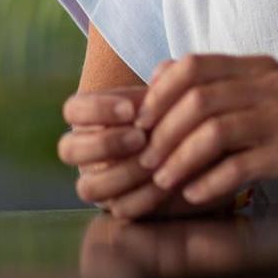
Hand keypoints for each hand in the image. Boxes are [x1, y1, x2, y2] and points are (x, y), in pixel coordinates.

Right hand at [58, 84, 236, 219]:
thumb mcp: (178, 97)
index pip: (73, 110)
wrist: (208, 151)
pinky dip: (144, 196)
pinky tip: (168, 182)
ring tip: (155, 161)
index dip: (96, 109)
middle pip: (69, 149)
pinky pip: (120, 207)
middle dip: (105, 143)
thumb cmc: (184, 115)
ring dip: (123, 173)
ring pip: (89, 186)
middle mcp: (89, 152)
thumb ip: (171, 83)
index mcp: (95, 119)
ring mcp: (102, 181)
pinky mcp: (122, 205)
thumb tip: (166, 69)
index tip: (132, 109)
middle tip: (140, 137)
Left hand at [125, 53, 277, 215]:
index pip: (194, 65)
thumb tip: (160, 73)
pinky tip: (195, 195)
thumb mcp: (261, 101)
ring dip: (181, 159)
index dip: (158, 94)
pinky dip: (211, 182)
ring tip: (164, 181)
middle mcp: (274, 84)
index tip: (140, 126)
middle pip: (199, 98)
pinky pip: (243, 164)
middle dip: (163, 132)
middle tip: (147, 161)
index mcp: (259, 68)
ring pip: (216, 130)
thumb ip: (216, 89)